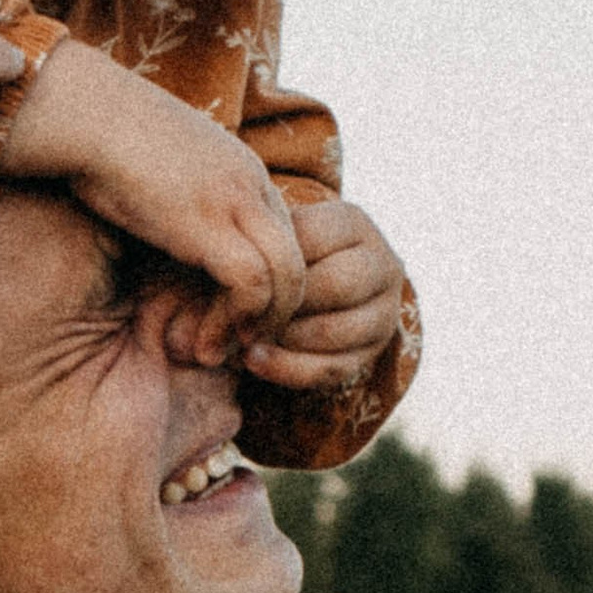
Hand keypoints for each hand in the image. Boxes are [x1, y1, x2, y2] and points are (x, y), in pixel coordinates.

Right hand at [0, 37, 305, 361]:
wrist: (81, 112)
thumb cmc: (99, 137)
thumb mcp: (157, 167)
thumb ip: (180, 196)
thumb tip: (164, 225)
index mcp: (243, 171)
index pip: (284, 239)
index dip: (268, 287)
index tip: (234, 316)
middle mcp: (252, 184)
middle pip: (299, 261)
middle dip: (277, 314)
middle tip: (242, 345)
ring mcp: (236, 201)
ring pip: (289, 278)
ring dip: (259, 326)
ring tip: (222, 350)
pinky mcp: (210, 222)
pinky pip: (252, 284)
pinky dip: (236, 320)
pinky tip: (205, 339)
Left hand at [239, 198, 406, 393]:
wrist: (310, 287)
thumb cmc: (276, 255)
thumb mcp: (266, 239)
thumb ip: (244, 253)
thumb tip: (209, 289)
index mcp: (354, 223)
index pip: (311, 239)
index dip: (268, 261)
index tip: (228, 275)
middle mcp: (381, 263)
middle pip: (335, 285)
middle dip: (282, 305)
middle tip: (237, 314)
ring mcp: (384, 310)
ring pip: (336, 330)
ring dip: (283, 340)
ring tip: (241, 338)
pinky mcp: (373, 351)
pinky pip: (333, 368)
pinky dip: (289, 369)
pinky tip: (254, 361)